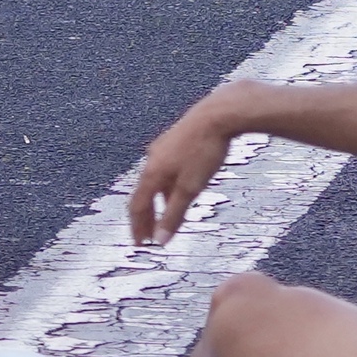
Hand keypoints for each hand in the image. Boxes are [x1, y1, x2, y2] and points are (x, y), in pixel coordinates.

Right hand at [128, 84, 247, 245]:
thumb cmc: (205, 149)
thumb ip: (174, 214)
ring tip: (166, 215)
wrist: (219, 113)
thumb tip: (160, 240)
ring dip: (159, 201)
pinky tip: (180, 187)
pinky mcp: (176, 139)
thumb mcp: (190, 188)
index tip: (140, 243)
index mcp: (152, 171)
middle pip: (144, 193)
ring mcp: (164, 147)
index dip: (137, 227)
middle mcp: (153, 158)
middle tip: (149, 234)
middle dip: (146, 216)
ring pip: (156, 180)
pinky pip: (166, 168)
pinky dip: (168, 185)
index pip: (137, 205)